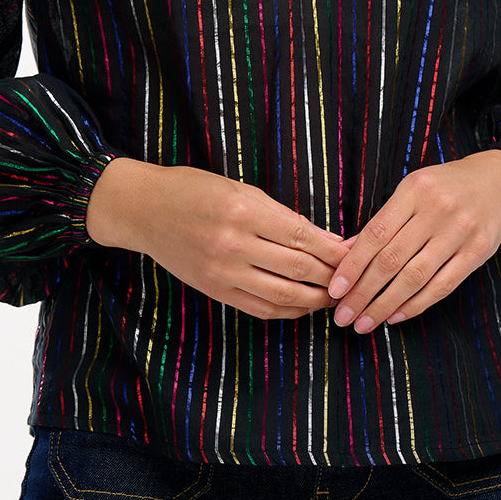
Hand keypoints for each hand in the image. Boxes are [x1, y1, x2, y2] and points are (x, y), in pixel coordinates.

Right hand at [87, 158, 347, 321]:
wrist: (145, 210)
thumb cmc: (195, 190)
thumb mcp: (241, 189)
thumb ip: (282, 217)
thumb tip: (327, 240)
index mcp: (244, 211)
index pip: (303, 237)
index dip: (334, 250)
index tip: (355, 253)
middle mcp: (234, 244)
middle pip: (299, 269)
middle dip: (332, 275)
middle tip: (353, 277)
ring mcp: (223, 272)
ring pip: (284, 295)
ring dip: (315, 299)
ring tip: (335, 296)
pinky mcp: (215, 291)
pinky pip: (260, 308)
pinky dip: (288, 310)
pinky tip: (303, 305)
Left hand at [328, 151, 500, 332]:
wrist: (499, 183)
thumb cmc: (444, 188)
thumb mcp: (411, 192)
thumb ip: (381, 222)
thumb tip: (343, 253)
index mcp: (414, 191)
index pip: (375, 234)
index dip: (353, 265)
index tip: (335, 290)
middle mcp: (437, 210)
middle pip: (391, 259)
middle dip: (363, 292)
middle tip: (343, 316)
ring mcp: (460, 231)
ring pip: (415, 277)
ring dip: (385, 304)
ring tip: (364, 323)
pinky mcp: (478, 252)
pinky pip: (442, 285)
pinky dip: (416, 304)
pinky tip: (396, 316)